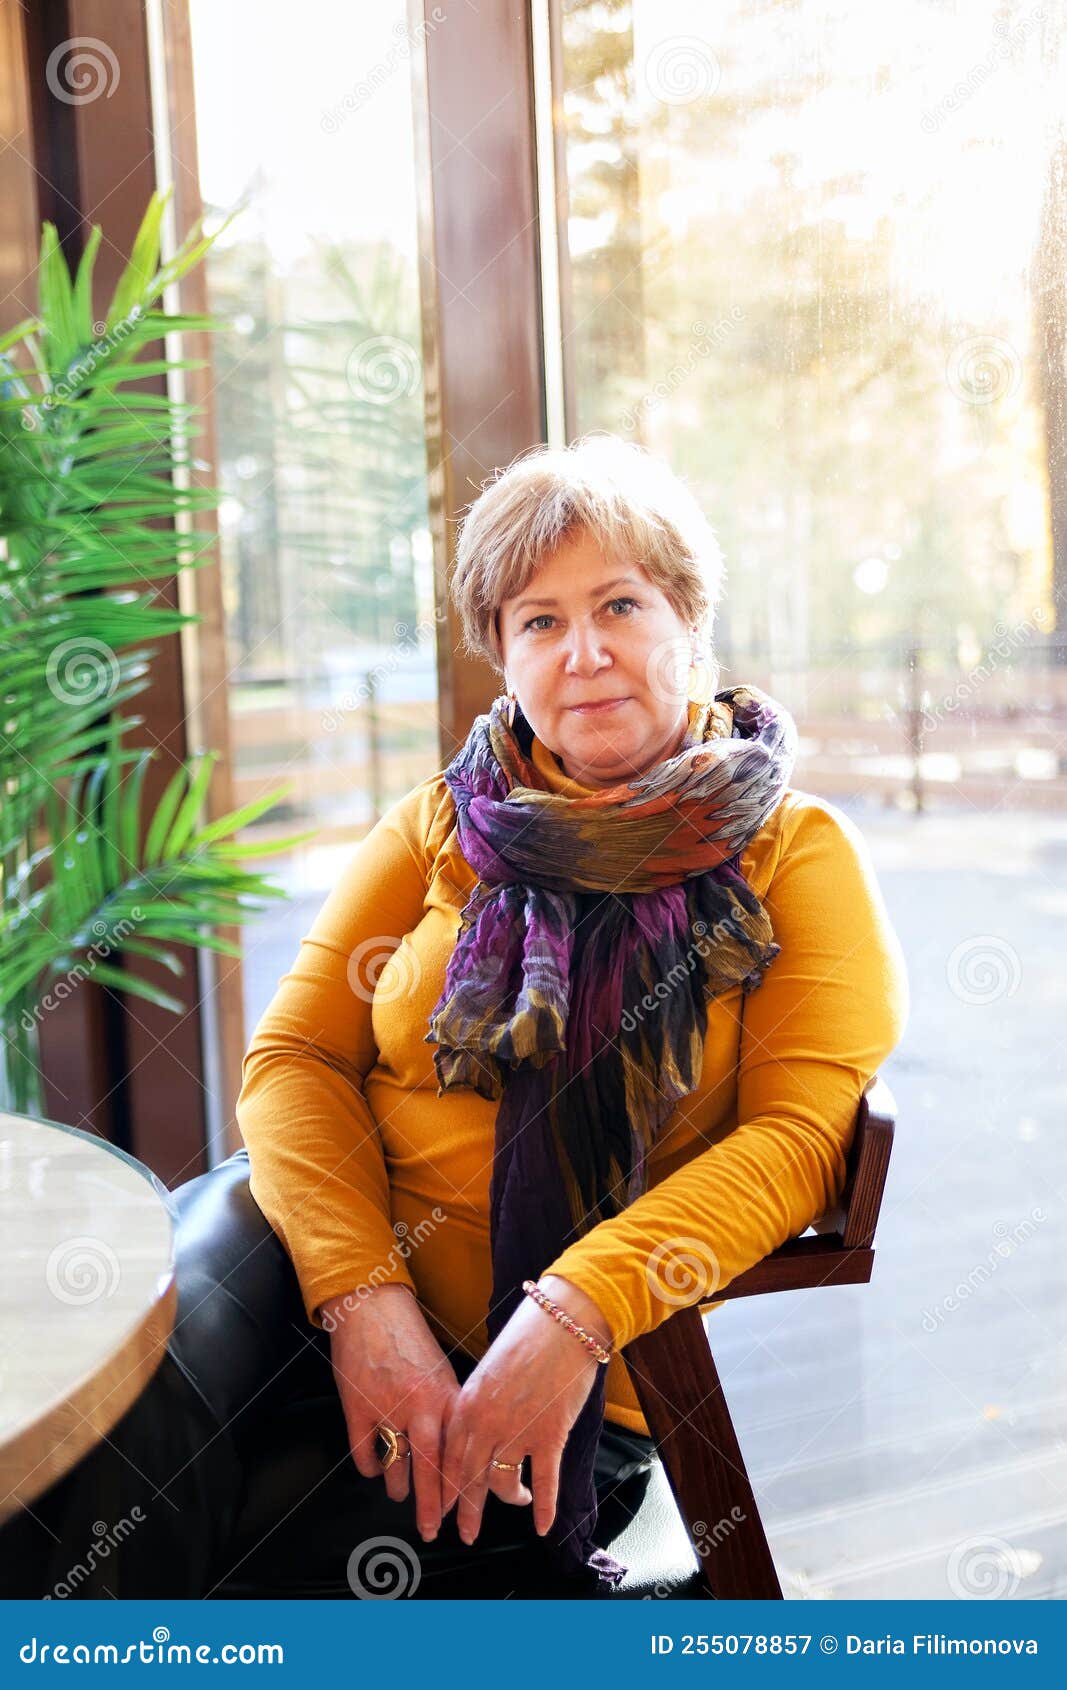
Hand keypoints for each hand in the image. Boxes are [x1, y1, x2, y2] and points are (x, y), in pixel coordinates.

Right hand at [321, 1283, 460, 1542]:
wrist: (372, 1307)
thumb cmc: (410, 1339)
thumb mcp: (441, 1373)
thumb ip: (448, 1411)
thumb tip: (456, 1453)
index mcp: (446, 1397)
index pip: (458, 1453)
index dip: (459, 1487)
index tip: (462, 1509)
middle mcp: (420, 1406)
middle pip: (430, 1470)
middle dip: (432, 1506)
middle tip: (432, 1530)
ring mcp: (387, 1409)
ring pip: (395, 1467)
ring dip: (398, 1486)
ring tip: (400, 1493)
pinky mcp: (357, 1408)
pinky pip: (365, 1455)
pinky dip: (370, 1468)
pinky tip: (375, 1468)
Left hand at [439, 1275, 612, 1544]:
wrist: (563, 1321)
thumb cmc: (527, 1338)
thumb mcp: (488, 1370)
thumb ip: (477, 1405)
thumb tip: (474, 1435)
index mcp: (466, 1404)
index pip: (448, 1459)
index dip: (446, 1489)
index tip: (443, 1509)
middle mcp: (485, 1423)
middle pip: (470, 1480)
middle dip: (466, 1511)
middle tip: (464, 1534)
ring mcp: (517, 1432)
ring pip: (503, 1484)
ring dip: (508, 1500)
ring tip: (515, 1504)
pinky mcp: (550, 1435)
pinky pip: (544, 1482)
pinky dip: (544, 1508)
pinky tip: (542, 1525)